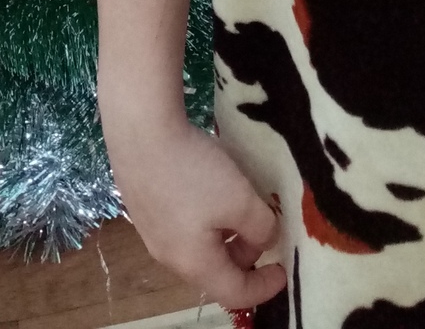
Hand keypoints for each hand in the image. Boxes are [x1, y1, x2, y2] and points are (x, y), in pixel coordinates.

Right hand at [108, 115, 285, 311]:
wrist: (140, 131)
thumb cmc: (194, 172)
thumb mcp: (241, 200)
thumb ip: (262, 227)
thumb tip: (264, 239)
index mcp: (195, 264)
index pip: (234, 293)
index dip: (263, 287)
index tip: (284, 271)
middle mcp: (170, 257)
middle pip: (215, 271)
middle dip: (246, 255)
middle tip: (265, 225)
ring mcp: (153, 232)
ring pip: (199, 248)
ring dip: (226, 235)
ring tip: (240, 203)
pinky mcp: (145, 207)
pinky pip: (183, 227)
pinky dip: (207, 220)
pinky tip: (210, 186)